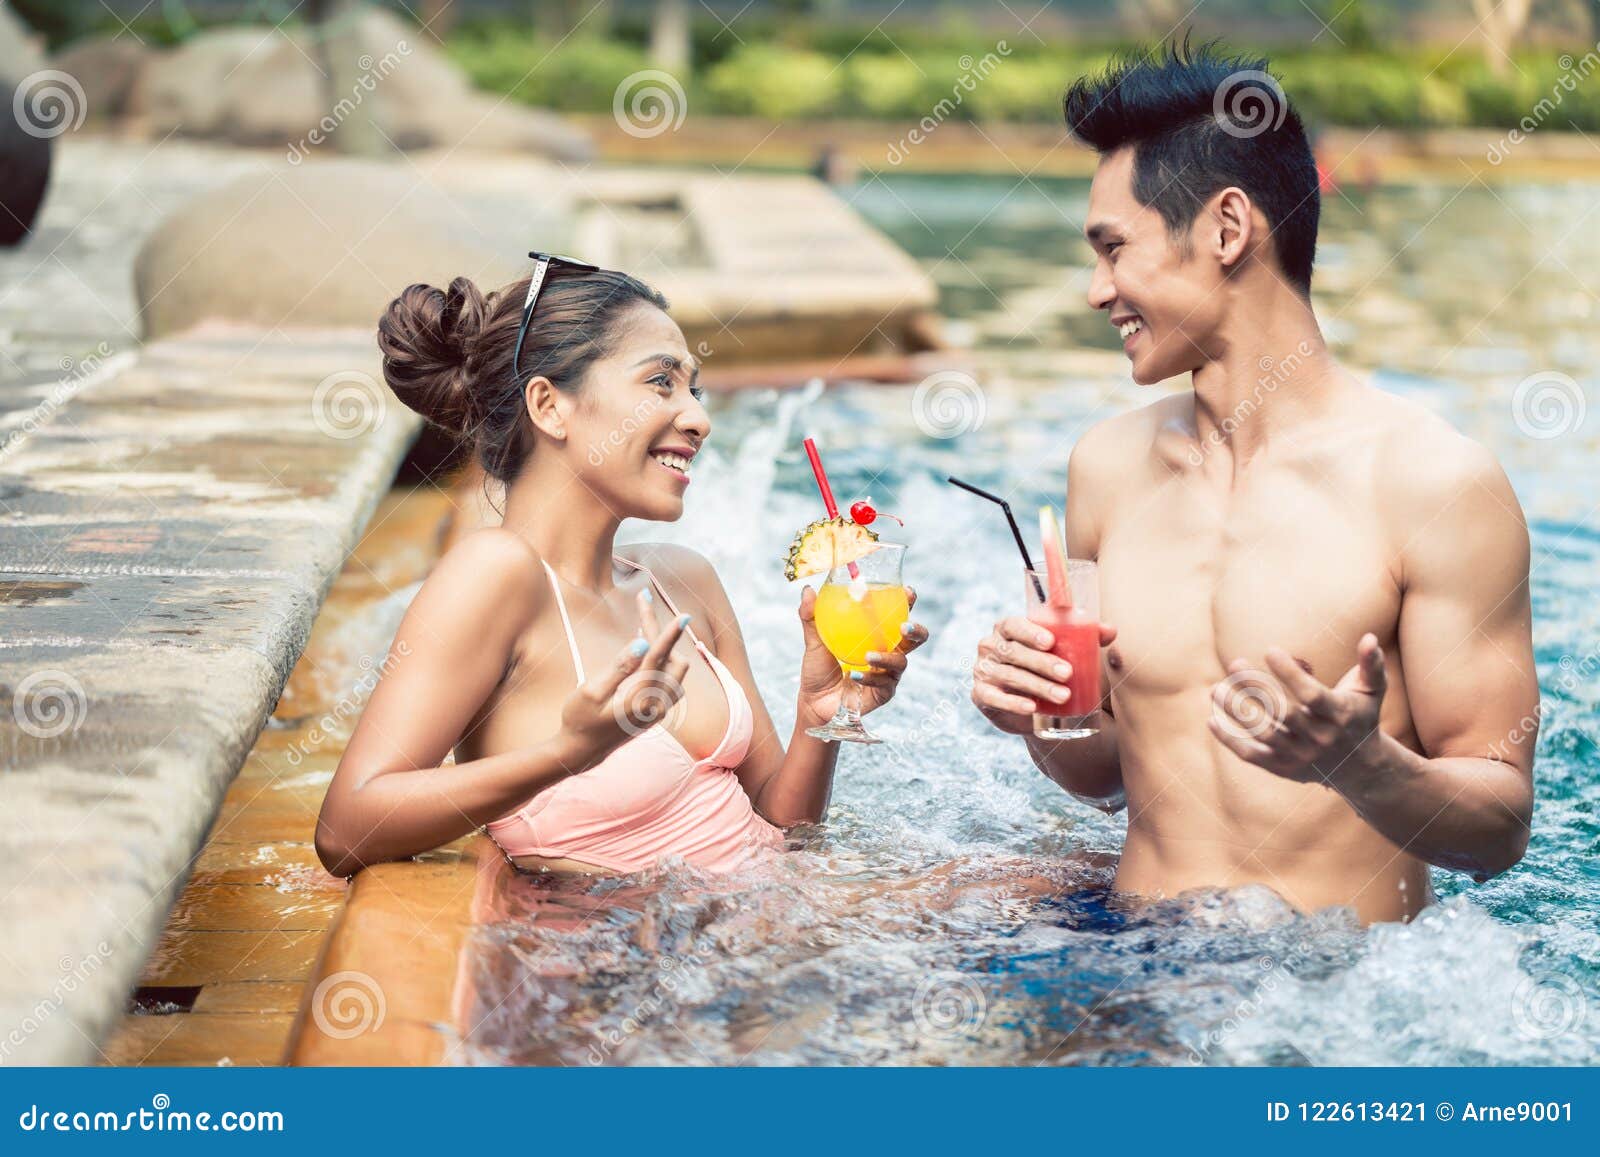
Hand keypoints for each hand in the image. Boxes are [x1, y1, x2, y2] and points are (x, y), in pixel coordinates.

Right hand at [559, 587, 690, 769]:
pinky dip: (661, 658)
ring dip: (662, 644)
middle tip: (642, 599)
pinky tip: (645, 644)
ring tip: (643, 618)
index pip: (659, 659)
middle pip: (670, 659)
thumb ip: (618, 667)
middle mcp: (656, 705)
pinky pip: (669, 677)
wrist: (581, 752)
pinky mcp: (657, 710)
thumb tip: (642, 643)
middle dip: (658, 629)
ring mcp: (659, 710)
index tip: (683, 616)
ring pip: (674, 668)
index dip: (669, 634)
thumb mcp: (591, 692)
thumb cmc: (579, 719)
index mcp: (639, 698)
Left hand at [796, 585, 929, 726]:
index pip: (897, 616)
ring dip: (887, 657)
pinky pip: (883, 684)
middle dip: (915, 630)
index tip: (908, 592)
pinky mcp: (883, 693)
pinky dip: (869, 678)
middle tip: (904, 626)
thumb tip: (808, 591)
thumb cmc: (818, 670)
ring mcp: (887, 674)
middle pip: (915, 639)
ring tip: (868, 655)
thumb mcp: (813, 642)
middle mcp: (888, 652)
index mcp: (877, 636)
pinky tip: (854, 676)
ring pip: (901, 663)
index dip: (907, 603)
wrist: (813, 703)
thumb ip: (811, 617)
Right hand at [971, 615, 1116, 734]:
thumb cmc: (1048, 666)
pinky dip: (1013, 703)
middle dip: (1042, 663)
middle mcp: (990, 646)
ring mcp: (983, 671)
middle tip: (1067, 674)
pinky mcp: (981, 695)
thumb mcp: (1065, 650)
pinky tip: (1031, 708)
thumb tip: (1110, 630)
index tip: (1051, 642)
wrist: (1032, 704)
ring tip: (1063, 696)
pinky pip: (994, 698)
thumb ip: (1087, 637)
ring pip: (1010, 676)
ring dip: (1037, 686)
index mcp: (1007, 629)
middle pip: (1014, 652)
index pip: (1012, 625)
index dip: (1030, 632)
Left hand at [1207, 633, 1387, 784]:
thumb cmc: (1360, 717)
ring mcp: (1301, 756)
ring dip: (1236, 712)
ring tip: (1216, 689)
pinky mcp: (1284, 769)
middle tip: (1233, 662)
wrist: (1360, 768)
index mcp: (1339, 715)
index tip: (1270, 651)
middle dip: (1255, 688)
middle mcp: (1319, 738)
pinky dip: (1230, 740)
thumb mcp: (1372, 691)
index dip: (1289, 673)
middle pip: (1281, 713)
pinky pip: (1252, 756)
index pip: (1310, 695)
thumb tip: (1369, 637)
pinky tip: (1212, 720)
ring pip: (1263, 734)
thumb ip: (1371, 664)